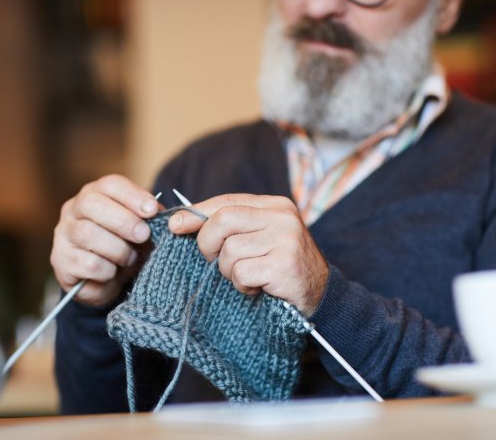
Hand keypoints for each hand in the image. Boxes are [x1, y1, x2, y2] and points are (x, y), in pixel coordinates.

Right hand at [50, 174, 159, 306]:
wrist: (103, 280)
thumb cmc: (123, 245)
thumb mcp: (139, 228)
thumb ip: (150, 219)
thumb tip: (166, 216)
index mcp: (94, 194)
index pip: (110, 184)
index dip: (132, 195)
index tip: (152, 210)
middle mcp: (73, 209)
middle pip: (91, 204)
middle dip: (123, 220)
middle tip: (144, 235)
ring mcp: (64, 235)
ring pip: (88, 234)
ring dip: (117, 249)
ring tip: (129, 258)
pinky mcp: (62, 261)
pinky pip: (88, 264)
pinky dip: (107, 271)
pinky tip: (112, 273)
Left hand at [168, 194, 327, 316]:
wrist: (320, 294)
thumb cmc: (280, 264)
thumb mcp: (260, 236)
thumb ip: (231, 226)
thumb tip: (180, 221)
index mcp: (275, 205)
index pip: (227, 201)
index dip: (197, 213)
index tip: (175, 225)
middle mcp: (282, 218)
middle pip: (223, 221)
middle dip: (208, 244)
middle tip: (216, 260)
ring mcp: (285, 240)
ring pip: (229, 252)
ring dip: (230, 272)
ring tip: (248, 276)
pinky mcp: (284, 265)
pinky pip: (241, 273)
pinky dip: (242, 285)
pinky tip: (258, 287)